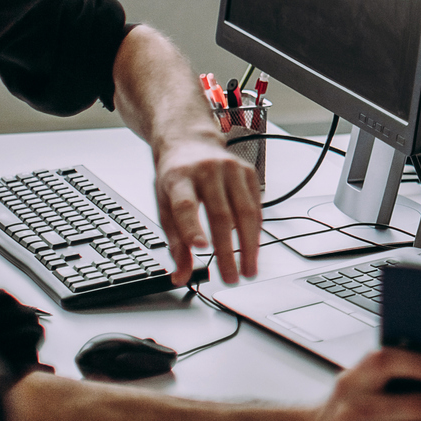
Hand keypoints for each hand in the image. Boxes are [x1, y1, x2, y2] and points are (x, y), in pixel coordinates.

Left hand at [154, 133, 261, 284]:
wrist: (189, 142)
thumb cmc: (175, 177)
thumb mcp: (164, 206)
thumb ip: (174, 243)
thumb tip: (181, 276)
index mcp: (178, 179)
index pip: (186, 205)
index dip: (192, 227)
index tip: (200, 249)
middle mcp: (206, 171)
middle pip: (220, 214)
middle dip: (227, 251)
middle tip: (231, 277)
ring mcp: (230, 169)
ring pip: (245, 211)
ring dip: (249, 245)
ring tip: (248, 270)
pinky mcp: (248, 171)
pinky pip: (256, 206)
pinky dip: (256, 230)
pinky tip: (254, 248)